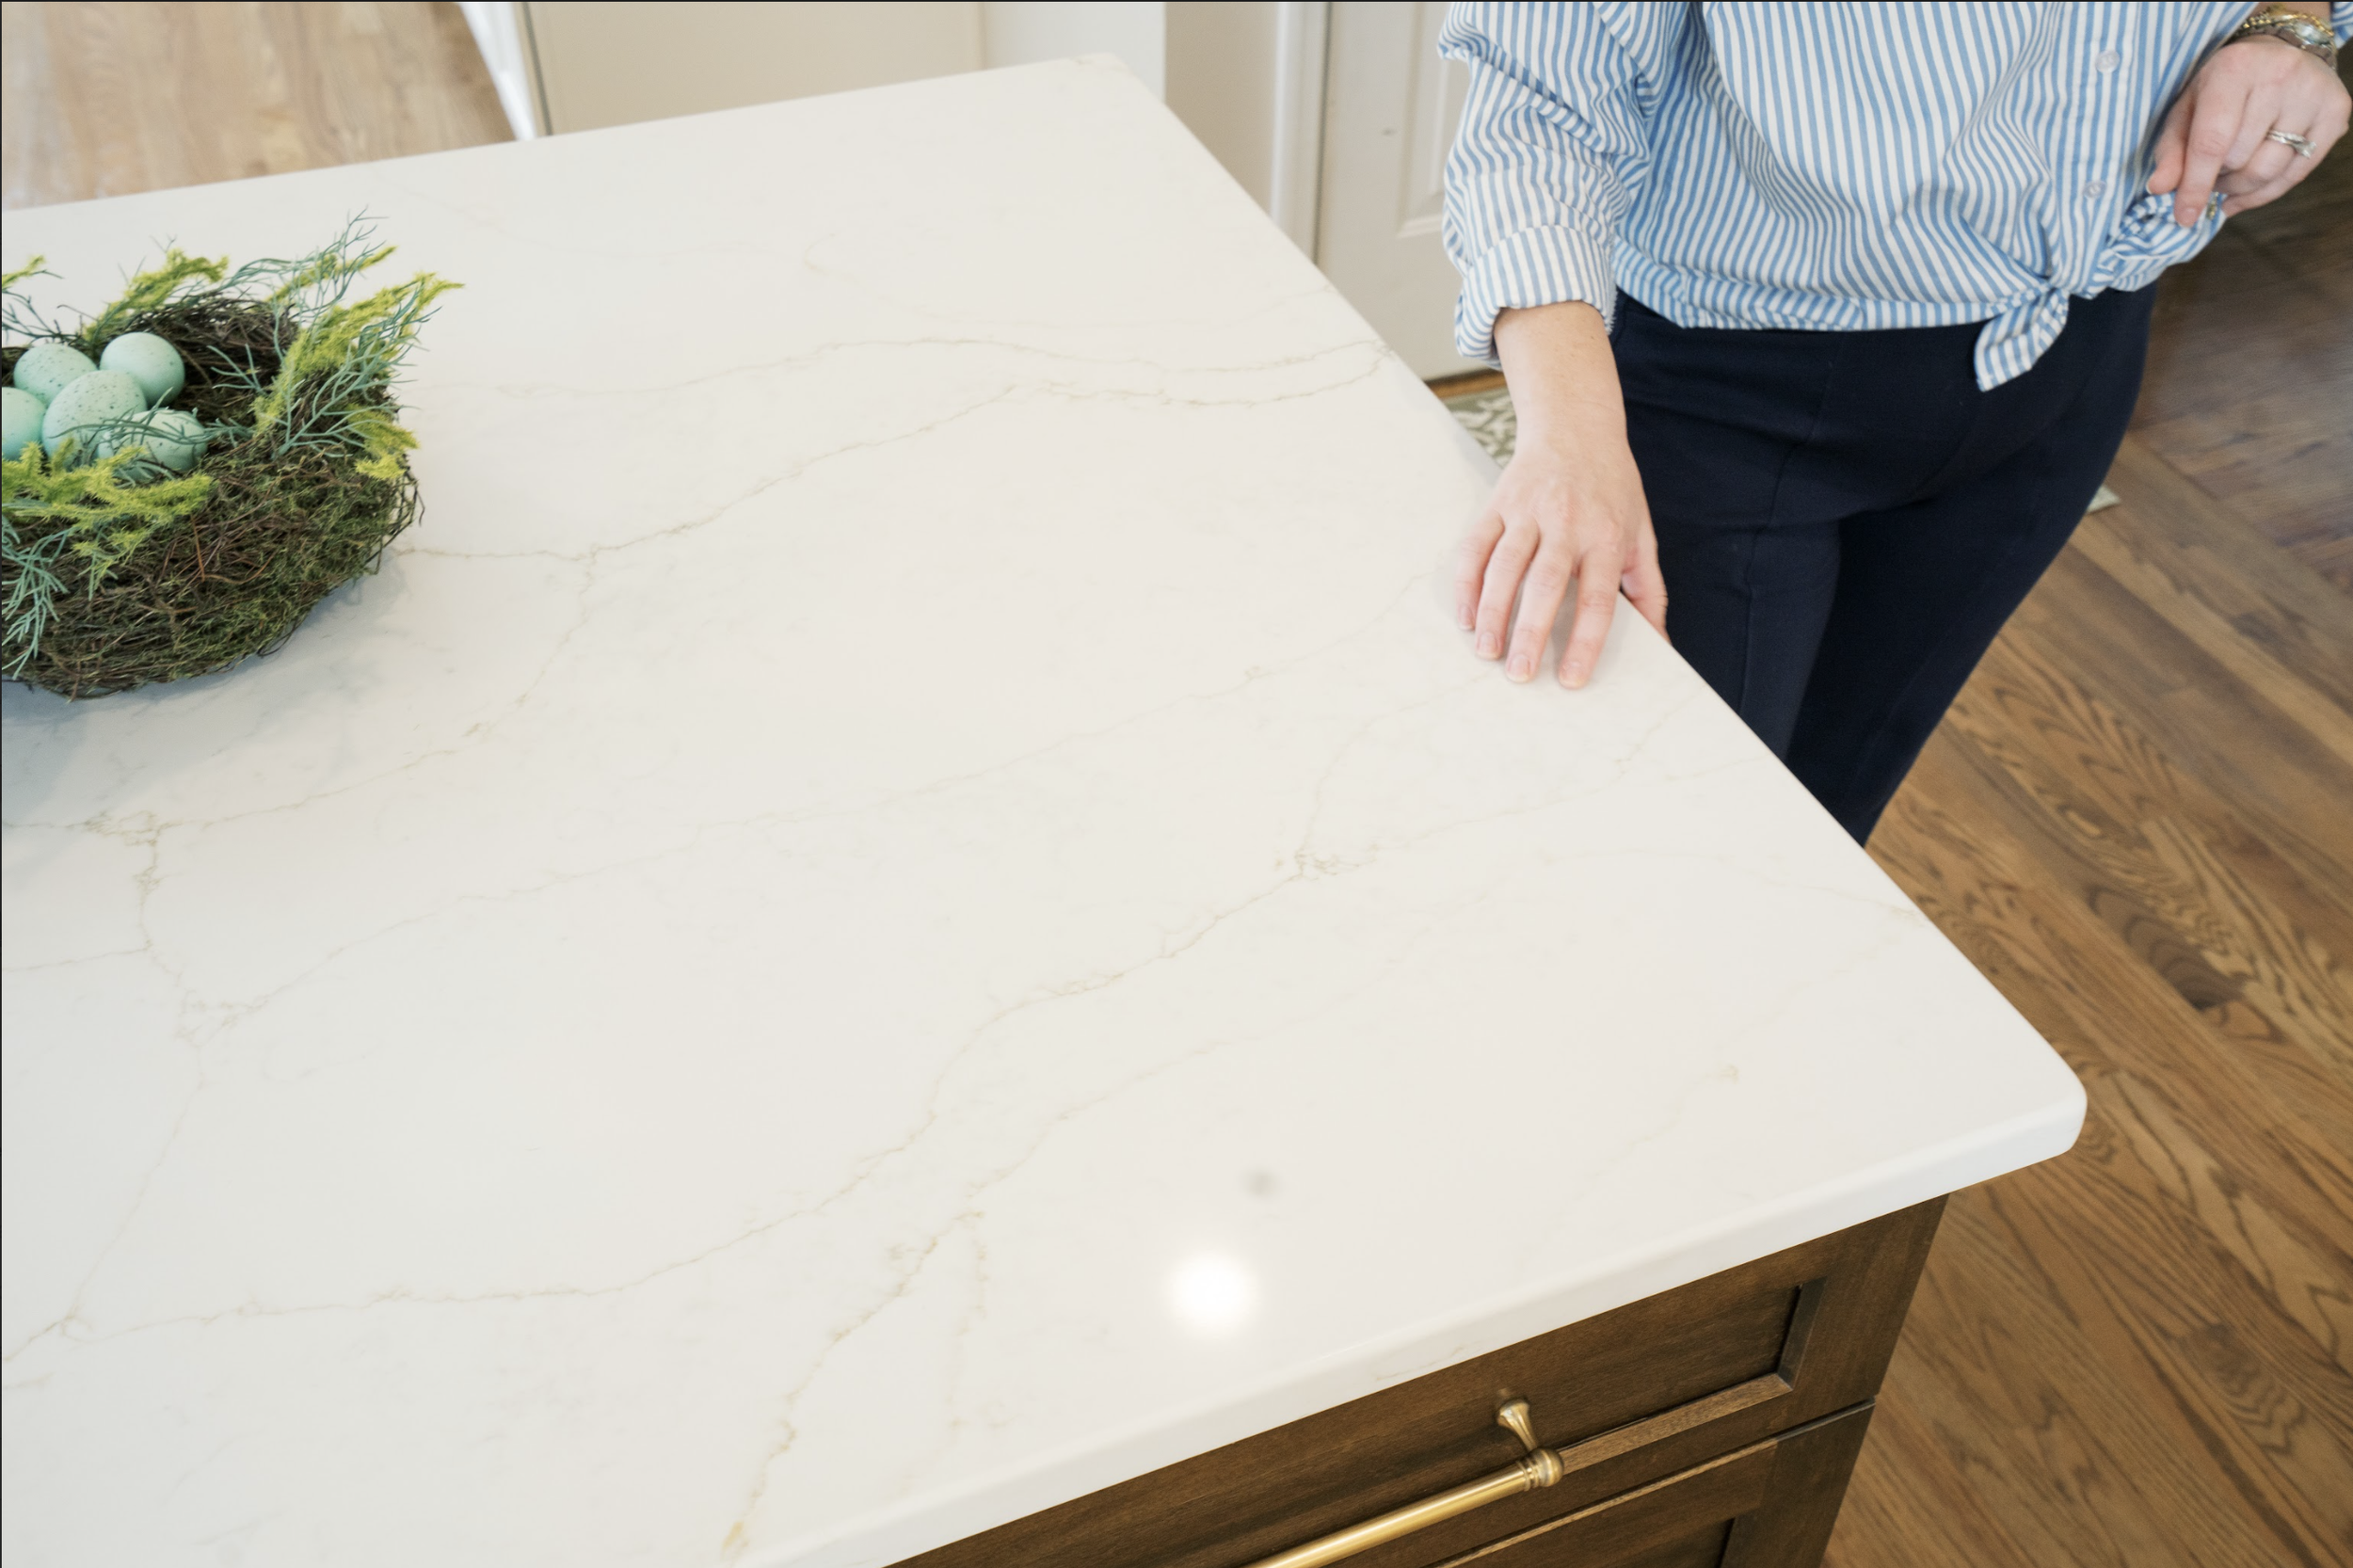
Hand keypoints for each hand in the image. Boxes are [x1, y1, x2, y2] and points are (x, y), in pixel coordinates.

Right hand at [1455, 302, 1665, 688]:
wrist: (1577, 425)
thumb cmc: (1613, 487)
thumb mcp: (1641, 534)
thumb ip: (1648, 590)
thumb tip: (1661, 644)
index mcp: (1606, 537)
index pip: (1597, 598)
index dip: (1584, 641)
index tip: (1570, 679)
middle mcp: (1567, 524)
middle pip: (1545, 585)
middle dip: (1530, 633)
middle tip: (1519, 675)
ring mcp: (1528, 511)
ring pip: (1505, 567)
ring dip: (1493, 612)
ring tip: (1486, 652)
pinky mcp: (1499, 503)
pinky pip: (1476, 547)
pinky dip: (1468, 583)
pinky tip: (1466, 617)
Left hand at [2149, 29, 2349, 221]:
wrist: (2282, 51)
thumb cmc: (2225, 85)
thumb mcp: (2188, 107)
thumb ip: (2171, 149)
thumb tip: (2160, 188)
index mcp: (2235, 69)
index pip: (2212, 141)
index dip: (2196, 185)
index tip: (2183, 216)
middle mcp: (2279, 76)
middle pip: (2241, 160)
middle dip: (2217, 178)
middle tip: (2210, 170)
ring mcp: (2313, 94)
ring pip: (2269, 171)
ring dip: (2240, 188)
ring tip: (2227, 177)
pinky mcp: (2336, 111)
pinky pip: (2298, 173)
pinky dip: (2265, 193)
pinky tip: (2245, 195)